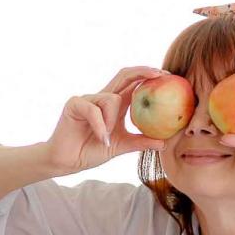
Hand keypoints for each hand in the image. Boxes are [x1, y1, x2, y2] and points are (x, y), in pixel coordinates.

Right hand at [45, 67, 167, 173]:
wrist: (66, 162)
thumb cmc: (90, 151)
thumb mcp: (121, 146)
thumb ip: (140, 142)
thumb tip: (164, 143)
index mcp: (115, 105)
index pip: (134, 83)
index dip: (150, 76)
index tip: (168, 78)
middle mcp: (102, 98)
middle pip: (124, 75)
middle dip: (143, 72)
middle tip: (160, 76)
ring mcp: (88, 99)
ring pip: (111, 99)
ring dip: (113, 119)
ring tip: (107, 138)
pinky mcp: (74, 104)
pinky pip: (93, 109)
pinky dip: (100, 125)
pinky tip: (102, 138)